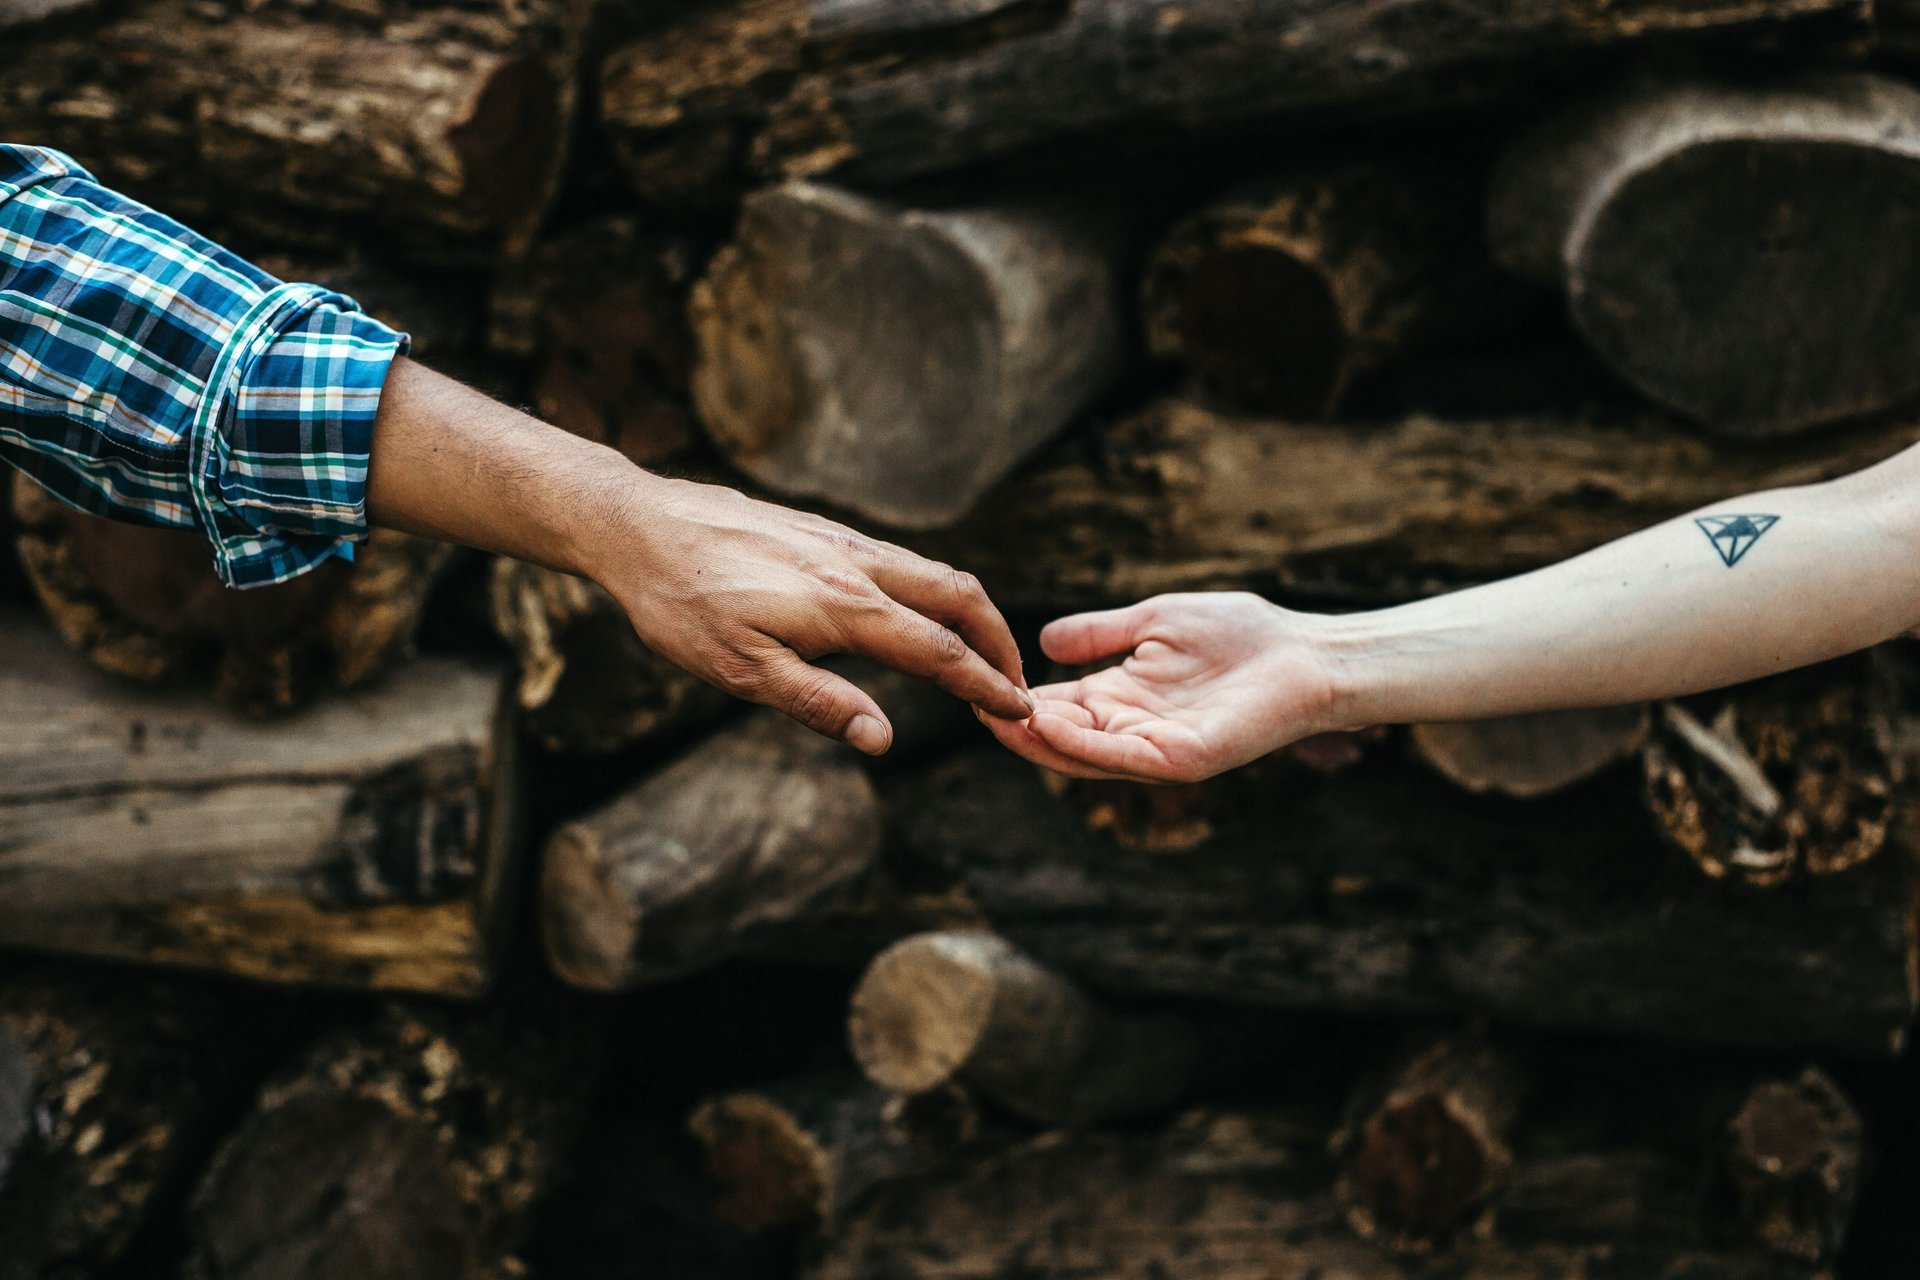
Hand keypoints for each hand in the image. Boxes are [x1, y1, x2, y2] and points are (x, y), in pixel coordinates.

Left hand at [593, 474, 1031, 753]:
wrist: (640, 526)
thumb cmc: (684, 605)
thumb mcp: (743, 672)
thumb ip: (819, 703)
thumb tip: (881, 738)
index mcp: (846, 607)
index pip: (941, 652)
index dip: (986, 685)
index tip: (1018, 711)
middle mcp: (858, 565)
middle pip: (961, 597)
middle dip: (999, 642)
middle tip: (1015, 684)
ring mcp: (845, 542)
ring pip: (935, 573)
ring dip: (970, 615)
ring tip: (978, 655)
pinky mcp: (826, 531)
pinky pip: (903, 561)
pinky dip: (934, 593)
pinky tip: (917, 617)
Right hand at [979, 592, 1342, 781]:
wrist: (1305, 651)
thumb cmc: (1241, 635)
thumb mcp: (1153, 622)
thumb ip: (1100, 635)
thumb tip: (1043, 643)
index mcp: (1123, 698)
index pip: (1058, 706)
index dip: (1019, 696)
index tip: (975, 678)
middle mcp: (1133, 730)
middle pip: (1061, 736)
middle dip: (1015, 724)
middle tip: (969, 703)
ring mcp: (1157, 749)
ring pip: (1083, 754)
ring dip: (1036, 739)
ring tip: (994, 717)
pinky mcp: (1185, 759)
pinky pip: (1122, 758)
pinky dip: (1081, 746)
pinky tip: (1048, 725)